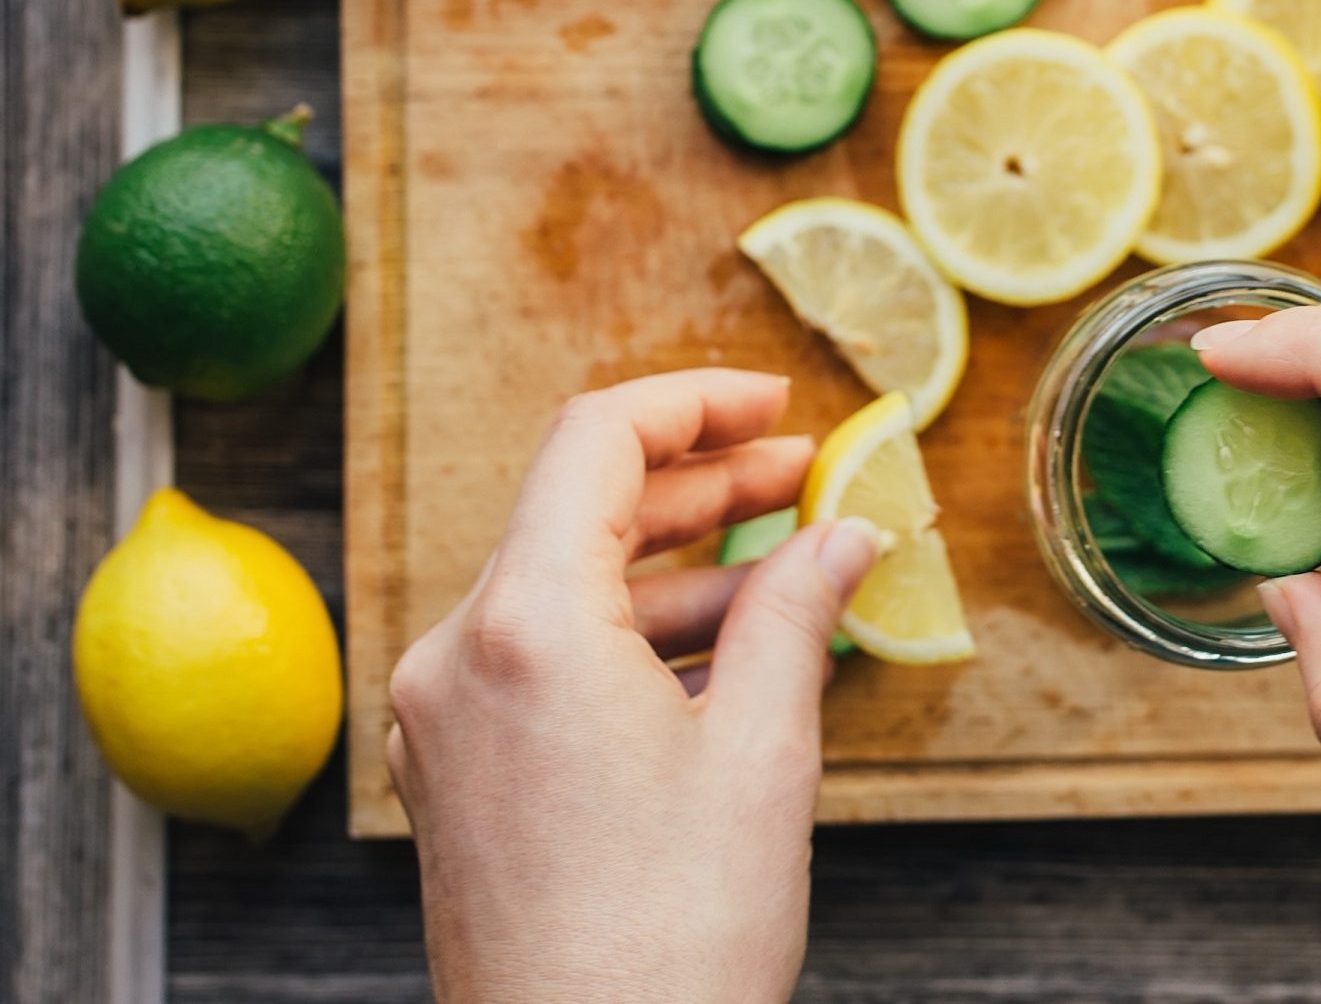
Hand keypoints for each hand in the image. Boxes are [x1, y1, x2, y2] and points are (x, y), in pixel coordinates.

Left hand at [385, 369, 880, 1003]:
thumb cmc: (671, 942)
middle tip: (805, 473)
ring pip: (566, 587)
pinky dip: (635, 635)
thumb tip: (846, 533)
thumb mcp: (762, 753)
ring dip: (677, 563)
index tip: (778, 405)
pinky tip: (725, 649)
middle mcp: (461, 657)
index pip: (596, 442)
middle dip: (701, 482)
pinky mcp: (460, 774)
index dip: (696, 403)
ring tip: (788, 563)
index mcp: (525, 628)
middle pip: (579, 509)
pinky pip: (547, 659)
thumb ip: (798, 613)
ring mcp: (450, 720)